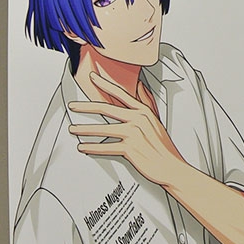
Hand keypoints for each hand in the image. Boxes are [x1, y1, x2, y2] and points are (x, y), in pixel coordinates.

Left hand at [68, 71, 185, 186]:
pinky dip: (92, 148)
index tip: (92, 77)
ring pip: (103, 129)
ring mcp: (133, 134)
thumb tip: (140, 87)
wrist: (170, 167)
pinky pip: (105, 147)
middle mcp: (138, 119)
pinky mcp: (130, 149)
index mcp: (143, 111)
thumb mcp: (156, 120)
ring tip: (73, 129)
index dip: (105, 84)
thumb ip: (147, 102)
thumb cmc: (163, 146)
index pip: (121, 93)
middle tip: (73, 106)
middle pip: (106, 108)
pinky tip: (83, 147)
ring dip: (84, 129)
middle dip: (86, 106)